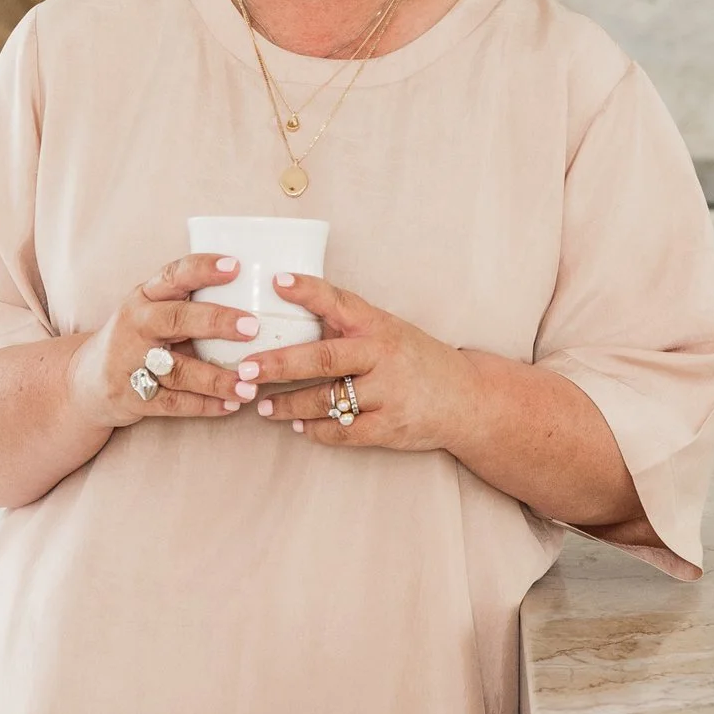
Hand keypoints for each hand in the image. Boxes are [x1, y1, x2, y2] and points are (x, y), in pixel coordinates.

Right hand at [67, 255, 266, 427]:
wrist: (87, 381)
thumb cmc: (138, 338)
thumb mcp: (152, 310)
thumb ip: (189, 303)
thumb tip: (259, 296)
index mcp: (144, 297)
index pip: (173, 275)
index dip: (203, 268)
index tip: (235, 266)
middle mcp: (136, 325)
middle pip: (176, 319)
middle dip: (216, 321)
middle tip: (252, 328)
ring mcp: (131, 362)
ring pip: (178, 369)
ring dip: (217, 378)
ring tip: (251, 385)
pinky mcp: (133, 397)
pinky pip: (174, 403)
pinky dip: (205, 405)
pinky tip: (232, 405)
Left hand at [246, 274, 478, 450]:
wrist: (468, 400)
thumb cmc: (417, 360)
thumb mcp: (389, 331)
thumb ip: (348, 326)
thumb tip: (289, 312)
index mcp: (379, 325)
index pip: (339, 301)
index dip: (307, 290)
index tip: (276, 281)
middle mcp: (383, 355)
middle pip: (323, 358)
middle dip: (279, 364)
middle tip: (245, 368)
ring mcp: (388, 393)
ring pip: (326, 400)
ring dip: (289, 405)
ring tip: (262, 405)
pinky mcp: (390, 427)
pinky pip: (342, 432)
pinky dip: (316, 430)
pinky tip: (299, 427)